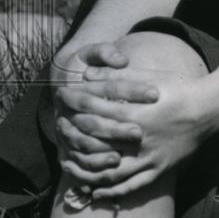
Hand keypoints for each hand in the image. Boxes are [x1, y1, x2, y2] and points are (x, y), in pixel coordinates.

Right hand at [51, 42, 143, 166]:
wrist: (63, 89)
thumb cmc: (85, 69)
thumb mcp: (90, 53)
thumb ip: (105, 52)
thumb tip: (121, 59)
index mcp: (72, 89)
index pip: (103, 90)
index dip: (129, 90)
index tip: (155, 93)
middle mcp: (65, 113)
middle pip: (92, 122)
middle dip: (117, 128)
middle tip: (141, 131)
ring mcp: (65, 134)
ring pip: (84, 145)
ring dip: (105, 149)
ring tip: (127, 151)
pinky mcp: (66, 151)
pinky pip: (78, 163)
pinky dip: (94, 165)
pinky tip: (116, 163)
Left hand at [57, 65, 218, 200]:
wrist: (211, 109)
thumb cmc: (182, 88)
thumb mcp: (151, 76)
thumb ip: (118, 77)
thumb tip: (87, 74)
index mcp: (136, 113)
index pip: (96, 111)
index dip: (76, 105)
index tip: (62, 101)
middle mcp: (139, 139)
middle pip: (96, 142)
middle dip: (73, 136)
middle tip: (59, 131)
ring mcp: (150, 157)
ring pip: (110, 171)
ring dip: (86, 171)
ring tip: (69, 168)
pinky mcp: (159, 169)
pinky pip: (132, 186)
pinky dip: (112, 191)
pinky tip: (96, 193)